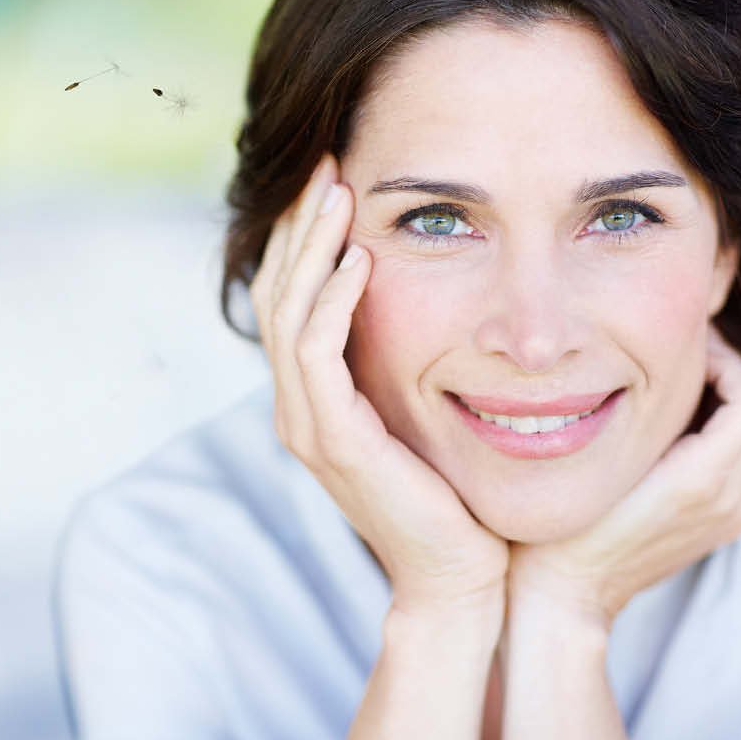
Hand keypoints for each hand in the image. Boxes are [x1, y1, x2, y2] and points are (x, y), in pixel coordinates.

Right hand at [250, 152, 508, 612]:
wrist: (464, 579)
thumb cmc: (459, 495)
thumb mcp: (430, 409)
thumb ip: (415, 359)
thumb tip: (443, 291)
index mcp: (316, 397)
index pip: (290, 295)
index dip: (305, 233)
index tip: (335, 173)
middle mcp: (299, 408)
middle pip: (276, 292)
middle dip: (299, 223)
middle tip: (325, 161)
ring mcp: (310, 427)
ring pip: (289, 314)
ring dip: (311, 247)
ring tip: (338, 191)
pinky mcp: (337, 444)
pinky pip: (318, 357)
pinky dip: (334, 303)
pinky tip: (362, 260)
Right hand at [505, 325, 740, 629]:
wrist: (568, 594)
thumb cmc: (567, 521)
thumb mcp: (605, 457)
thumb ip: (649, 410)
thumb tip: (673, 356)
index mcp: (704, 479)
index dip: (726, 358)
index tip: (684, 346)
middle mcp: (732, 499)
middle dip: (734, 370)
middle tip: (687, 354)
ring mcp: (733, 515)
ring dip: (732, 397)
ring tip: (683, 381)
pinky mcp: (726, 524)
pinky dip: (728, 427)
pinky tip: (681, 420)